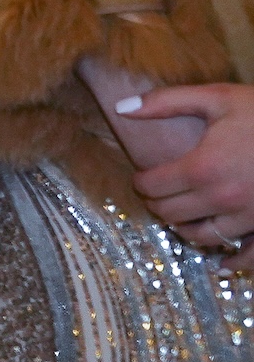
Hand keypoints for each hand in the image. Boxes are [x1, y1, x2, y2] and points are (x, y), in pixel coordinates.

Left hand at [114, 83, 253, 250]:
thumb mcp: (218, 97)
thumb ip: (167, 102)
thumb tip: (122, 107)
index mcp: (202, 168)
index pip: (153, 187)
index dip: (141, 183)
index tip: (143, 177)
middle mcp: (222, 199)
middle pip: (171, 214)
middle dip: (158, 204)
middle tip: (158, 195)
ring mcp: (248, 217)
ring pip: (202, 236)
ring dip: (186, 228)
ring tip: (183, 216)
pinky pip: (248, 257)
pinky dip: (232, 263)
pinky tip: (221, 264)